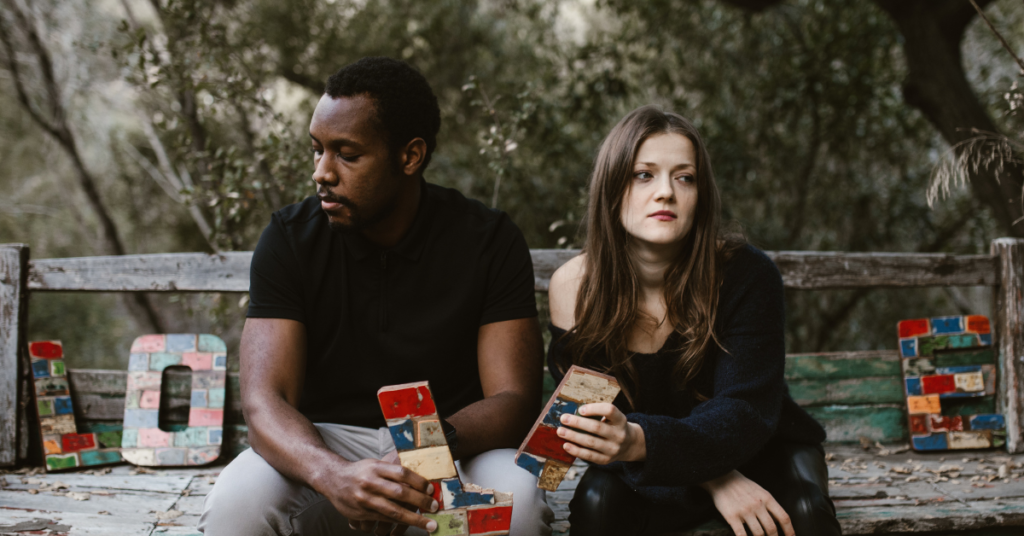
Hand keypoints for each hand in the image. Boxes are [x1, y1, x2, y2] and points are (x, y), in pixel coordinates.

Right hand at [313, 452, 438, 534]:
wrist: (333, 479)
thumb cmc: (360, 471)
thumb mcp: (375, 464)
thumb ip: (393, 470)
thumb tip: (420, 479)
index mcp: (376, 467)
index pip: (402, 473)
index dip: (419, 481)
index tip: (431, 490)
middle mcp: (370, 482)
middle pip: (400, 492)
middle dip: (420, 502)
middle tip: (435, 507)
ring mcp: (365, 499)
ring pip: (393, 511)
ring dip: (414, 519)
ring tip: (429, 525)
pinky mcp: (361, 513)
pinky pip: (384, 520)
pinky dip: (399, 523)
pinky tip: (410, 525)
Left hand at [557, 403, 645, 463]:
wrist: (629, 445)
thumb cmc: (614, 426)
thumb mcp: (613, 418)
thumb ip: (598, 414)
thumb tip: (574, 413)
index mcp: (621, 420)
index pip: (610, 410)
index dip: (594, 408)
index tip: (580, 409)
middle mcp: (619, 435)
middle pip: (596, 427)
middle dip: (577, 423)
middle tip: (563, 418)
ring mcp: (613, 449)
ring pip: (590, 442)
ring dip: (573, 436)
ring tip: (561, 431)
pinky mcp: (606, 460)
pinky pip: (589, 456)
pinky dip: (576, 450)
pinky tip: (566, 445)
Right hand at [700, 470, 793, 535]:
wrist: (720, 477)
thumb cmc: (741, 485)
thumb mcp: (759, 490)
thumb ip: (769, 504)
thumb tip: (778, 520)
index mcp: (766, 498)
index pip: (783, 517)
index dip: (789, 531)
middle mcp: (757, 505)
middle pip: (772, 529)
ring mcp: (744, 511)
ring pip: (758, 534)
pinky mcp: (732, 516)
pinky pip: (741, 535)